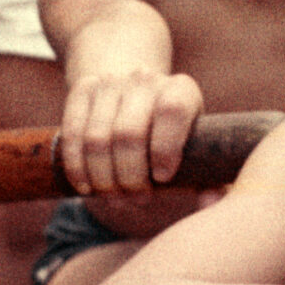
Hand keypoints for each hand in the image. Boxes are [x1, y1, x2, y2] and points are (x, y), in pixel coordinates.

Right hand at [61, 67, 204, 196]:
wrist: (138, 95)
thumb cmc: (175, 138)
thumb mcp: (198, 152)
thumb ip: (211, 182)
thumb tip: (209, 205)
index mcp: (181, 90)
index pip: (171, 111)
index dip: (165, 148)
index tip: (163, 178)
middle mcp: (145, 79)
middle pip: (128, 133)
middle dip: (130, 177)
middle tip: (138, 199)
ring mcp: (110, 82)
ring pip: (97, 139)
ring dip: (104, 179)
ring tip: (116, 197)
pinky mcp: (82, 89)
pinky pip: (72, 134)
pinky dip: (77, 168)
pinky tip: (87, 187)